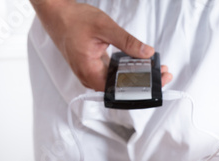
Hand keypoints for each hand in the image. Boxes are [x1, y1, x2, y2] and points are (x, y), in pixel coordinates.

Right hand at [32, 1, 171, 90]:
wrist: (57, 13)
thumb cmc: (73, 19)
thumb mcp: (105, 28)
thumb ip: (127, 42)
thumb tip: (147, 53)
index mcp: (90, 72)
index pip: (120, 90)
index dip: (142, 88)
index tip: (158, 81)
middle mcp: (89, 78)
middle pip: (121, 89)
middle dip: (144, 82)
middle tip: (162, 73)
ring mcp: (91, 74)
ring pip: (118, 82)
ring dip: (137, 76)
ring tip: (155, 68)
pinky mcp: (94, 67)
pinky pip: (113, 74)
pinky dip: (127, 70)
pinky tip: (140, 63)